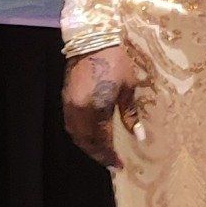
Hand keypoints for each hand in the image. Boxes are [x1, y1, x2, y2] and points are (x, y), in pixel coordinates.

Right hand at [61, 44, 140, 169]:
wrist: (92, 40)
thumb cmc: (116, 62)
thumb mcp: (128, 88)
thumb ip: (130, 115)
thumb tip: (139, 137)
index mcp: (96, 109)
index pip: (102, 141)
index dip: (110, 156)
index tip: (119, 166)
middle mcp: (79, 111)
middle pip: (86, 142)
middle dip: (99, 154)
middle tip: (111, 162)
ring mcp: (70, 105)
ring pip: (76, 135)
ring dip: (88, 146)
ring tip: (102, 152)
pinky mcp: (65, 99)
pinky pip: (71, 125)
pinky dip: (80, 135)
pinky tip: (90, 136)